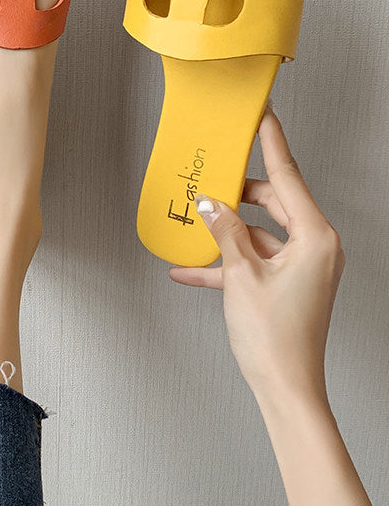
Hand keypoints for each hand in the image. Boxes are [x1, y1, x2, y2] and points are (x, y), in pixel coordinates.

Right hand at [169, 106, 344, 404]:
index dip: (272, 145)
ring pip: (258, 233)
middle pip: (271, 204)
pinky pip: (253, 261)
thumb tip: (210, 204)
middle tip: (210, 180)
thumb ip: (225, 232)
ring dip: (225, 233)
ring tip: (193, 225)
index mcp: (315, 238)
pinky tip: (191, 268)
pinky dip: (226, 262)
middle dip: (236, 195)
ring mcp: (301, 266)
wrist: (284, 387)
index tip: (264, 118)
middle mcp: (314, 248)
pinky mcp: (286, 283)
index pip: (288, 178)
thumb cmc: (275, 337)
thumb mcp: (242, 275)